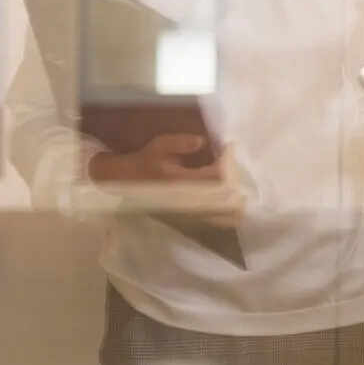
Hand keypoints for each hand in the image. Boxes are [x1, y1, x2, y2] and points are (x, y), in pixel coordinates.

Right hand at [88, 135, 245, 228]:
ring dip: (235, 200)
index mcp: (184, 183)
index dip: (227, 161)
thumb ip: (180, 143)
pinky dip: (229, 215)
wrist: (126, 181)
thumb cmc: (142, 162)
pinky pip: (216, 222)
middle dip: (235, 179)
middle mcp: (191, 200)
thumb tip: (203, 141)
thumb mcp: (158, 146)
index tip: (227, 148)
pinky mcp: (190, 217)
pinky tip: (233, 206)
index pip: (217, 175)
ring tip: (237, 185)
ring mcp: (192, 212)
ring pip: (225, 213)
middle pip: (226, 196)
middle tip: (233, 164)